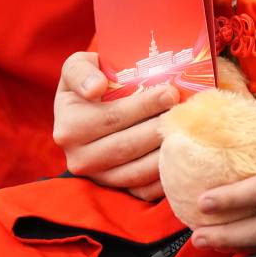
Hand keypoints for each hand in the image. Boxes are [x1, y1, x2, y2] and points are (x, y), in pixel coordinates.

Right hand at [51, 51, 178, 200]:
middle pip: (127, 145)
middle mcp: (79, 157)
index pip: (111, 118)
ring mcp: (98, 176)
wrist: (89, 107)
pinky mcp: (115, 189)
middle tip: (185, 111)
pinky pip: (142, 191)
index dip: (143, 106)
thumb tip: (96, 88)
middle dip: (160, 127)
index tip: (170, 92)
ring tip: (187, 131)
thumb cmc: (90, 80)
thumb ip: (81, 71)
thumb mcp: (77, 66)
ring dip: (165, 153)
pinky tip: (181, 158)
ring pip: (136, 171)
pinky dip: (163, 178)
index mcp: (69, 126)